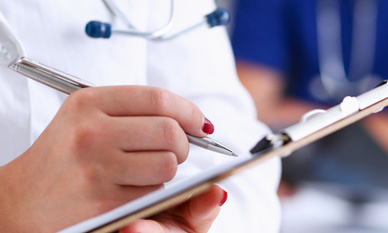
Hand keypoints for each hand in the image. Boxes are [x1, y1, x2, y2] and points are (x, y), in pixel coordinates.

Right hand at [0, 86, 213, 231]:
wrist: (22, 199)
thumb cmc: (65, 155)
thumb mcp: (87, 115)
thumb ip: (137, 109)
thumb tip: (198, 120)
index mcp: (89, 103)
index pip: (157, 99)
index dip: (189, 111)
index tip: (200, 123)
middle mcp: (92, 131)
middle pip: (169, 132)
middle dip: (184, 144)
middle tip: (177, 150)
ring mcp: (97, 167)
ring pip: (167, 164)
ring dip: (168, 170)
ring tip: (149, 170)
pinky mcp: (104, 200)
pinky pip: (153, 192)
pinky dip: (152, 191)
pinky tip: (132, 188)